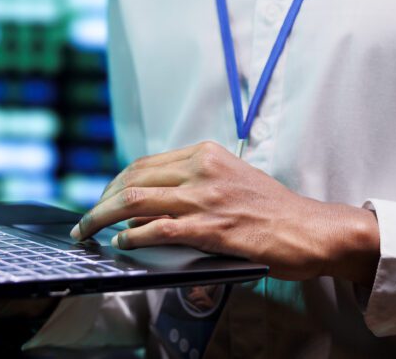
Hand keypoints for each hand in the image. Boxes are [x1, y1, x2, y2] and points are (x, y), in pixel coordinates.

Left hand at [69, 141, 380, 282]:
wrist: (309, 229)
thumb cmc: (271, 210)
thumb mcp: (230, 179)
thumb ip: (194, 183)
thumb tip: (150, 201)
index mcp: (206, 153)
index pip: (144, 163)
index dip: (114, 183)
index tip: (101, 200)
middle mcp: (203, 168)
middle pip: (132, 178)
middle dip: (100, 200)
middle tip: (86, 220)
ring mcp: (206, 197)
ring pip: (136, 199)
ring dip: (103, 217)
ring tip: (88, 231)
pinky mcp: (212, 227)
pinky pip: (159, 228)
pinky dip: (134, 235)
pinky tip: (123, 242)